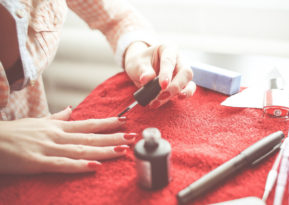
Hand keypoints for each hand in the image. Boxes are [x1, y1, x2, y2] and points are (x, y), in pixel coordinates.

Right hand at [0, 107, 135, 173]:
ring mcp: (49, 148)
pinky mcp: (38, 162)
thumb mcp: (38, 122)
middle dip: (113, 137)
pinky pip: (62, 164)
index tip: (124, 121)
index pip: (88, 124)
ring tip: (123, 150)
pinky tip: (95, 167)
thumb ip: (57, 118)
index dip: (107, 123)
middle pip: (91, 137)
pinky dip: (79, 166)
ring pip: (82, 150)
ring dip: (103, 150)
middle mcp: (58, 136)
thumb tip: (71, 110)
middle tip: (133, 135)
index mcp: (59, 127)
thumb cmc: (13, 133)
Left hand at [124, 42, 195, 107]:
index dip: (167, 73)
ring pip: (189, 82)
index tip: (162, 85)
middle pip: (185, 72)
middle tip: (161, 96)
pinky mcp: (182, 83)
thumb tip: (146, 79)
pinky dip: (183, 96)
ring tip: (161, 100)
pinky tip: (177, 99)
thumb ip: (142, 70)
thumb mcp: (137, 64)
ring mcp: (182, 72)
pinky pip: (188, 89)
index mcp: (168, 49)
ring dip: (177, 93)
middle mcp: (179, 60)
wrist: (140, 68)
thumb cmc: (140, 63)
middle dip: (175, 86)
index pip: (169, 61)